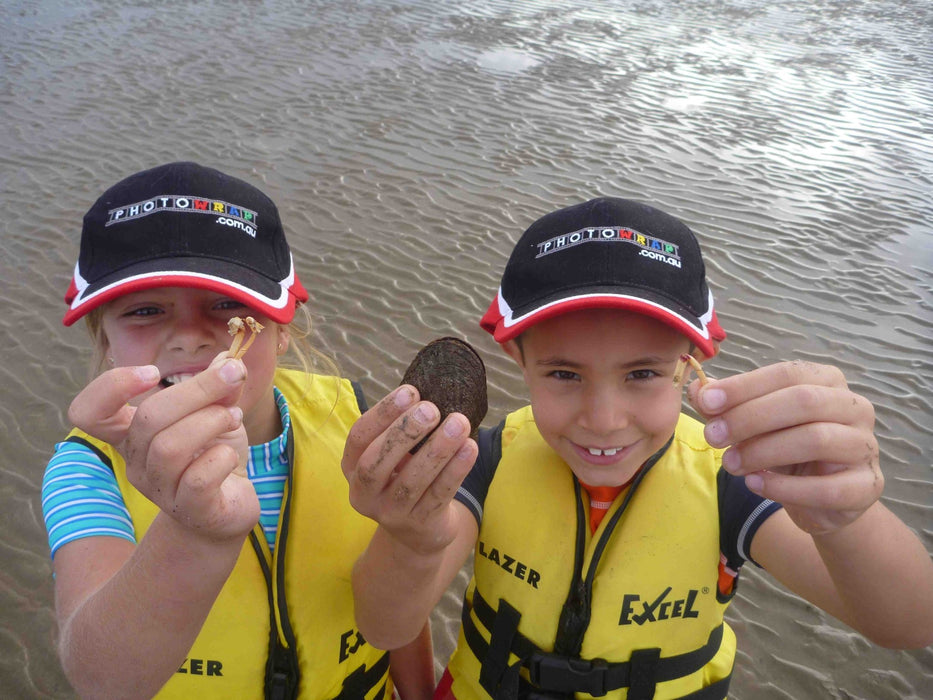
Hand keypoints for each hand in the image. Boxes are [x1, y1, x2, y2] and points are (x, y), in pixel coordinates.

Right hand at [68, 353, 258, 541]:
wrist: (230, 507)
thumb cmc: (214, 455)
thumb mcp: (218, 413)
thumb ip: (219, 388)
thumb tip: (227, 360)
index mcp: (133, 433)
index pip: (88, 413)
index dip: (110, 387)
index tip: (153, 372)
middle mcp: (137, 462)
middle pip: (148, 418)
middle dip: (197, 389)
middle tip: (232, 377)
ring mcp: (160, 490)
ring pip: (170, 447)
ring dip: (212, 420)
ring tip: (234, 417)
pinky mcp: (190, 510)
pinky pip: (198, 478)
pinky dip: (222, 457)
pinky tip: (230, 455)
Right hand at [342, 385, 477, 554]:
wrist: (418, 531)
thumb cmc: (404, 477)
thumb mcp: (394, 455)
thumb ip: (402, 429)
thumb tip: (430, 393)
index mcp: (352, 468)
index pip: (358, 437)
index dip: (383, 413)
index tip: (411, 391)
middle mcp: (363, 494)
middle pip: (376, 463)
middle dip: (404, 433)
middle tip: (432, 409)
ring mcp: (390, 514)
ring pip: (411, 481)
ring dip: (437, 449)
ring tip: (459, 423)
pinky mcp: (419, 525)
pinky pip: (438, 495)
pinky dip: (455, 470)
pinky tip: (470, 447)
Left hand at [687, 360, 881, 534]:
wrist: (822, 499)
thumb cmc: (786, 449)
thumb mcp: (753, 424)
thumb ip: (727, 406)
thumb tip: (697, 390)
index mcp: (827, 381)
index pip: (787, 374)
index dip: (744, 386)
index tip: (706, 402)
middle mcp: (854, 407)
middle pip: (803, 401)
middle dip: (750, 417)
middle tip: (714, 436)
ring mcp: (865, 446)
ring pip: (816, 439)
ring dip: (764, 451)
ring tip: (730, 464)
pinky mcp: (867, 486)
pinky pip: (827, 487)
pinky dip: (785, 488)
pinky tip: (755, 484)